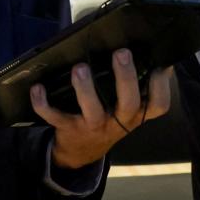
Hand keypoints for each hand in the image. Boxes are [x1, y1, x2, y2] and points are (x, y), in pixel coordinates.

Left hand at [30, 48, 171, 169]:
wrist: (82, 152)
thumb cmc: (109, 118)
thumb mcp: (126, 108)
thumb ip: (135, 86)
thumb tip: (142, 47)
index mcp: (136, 113)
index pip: (158, 105)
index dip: (161, 86)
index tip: (160, 65)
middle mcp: (119, 121)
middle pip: (128, 102)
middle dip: (125, 77)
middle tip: (121, 53)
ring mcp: (94, 126)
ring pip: (93, 110)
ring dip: (85, 89)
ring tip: (80, 68)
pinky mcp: (69, 129)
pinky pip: (55, 117)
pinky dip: (43, 104)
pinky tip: (38, 88)